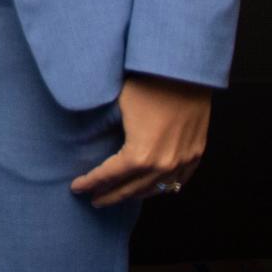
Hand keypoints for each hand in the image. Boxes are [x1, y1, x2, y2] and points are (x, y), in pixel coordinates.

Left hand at [69, 74, 210, 207]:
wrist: (184, 72)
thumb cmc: (147, 84)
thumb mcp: (117, 107)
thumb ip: (104, 129)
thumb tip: (87, 139)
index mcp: (140, 155)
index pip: (109, 176)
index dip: (90, 183)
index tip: (76, 188)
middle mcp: (163, 165)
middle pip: (131, 189)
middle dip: (110, 195)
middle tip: (94, 199)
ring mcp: (183, 161)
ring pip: (155, 189)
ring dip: (134, 194)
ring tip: (119, 195)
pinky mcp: (195, 153)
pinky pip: (178, 180)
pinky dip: (162, 187)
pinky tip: (150, 187)